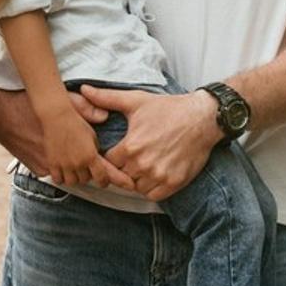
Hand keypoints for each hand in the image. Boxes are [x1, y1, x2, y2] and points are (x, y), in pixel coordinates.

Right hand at [40, 106, 134, 189]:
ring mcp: (64, 165)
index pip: (101, 177)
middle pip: (85, 180)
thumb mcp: (92, 134)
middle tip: (85, 168)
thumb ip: (96, 149)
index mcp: (90, 156)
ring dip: (74, 177)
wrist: (56, 116)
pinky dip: (61, 177)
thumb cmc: (74, 121)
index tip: (102, 181)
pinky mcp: (52, 164)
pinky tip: (62, 170)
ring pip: (72, 182)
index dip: (103, 181)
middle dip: (87, 175)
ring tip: (73, 170)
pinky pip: (58, 179)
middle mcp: (78, 163)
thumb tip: (99, 158)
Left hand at [78, 85, 218, 200]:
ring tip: (143, 164)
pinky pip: (153, 195)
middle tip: (132, 157)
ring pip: (136, 188)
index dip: (111, 157)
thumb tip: (83, 89)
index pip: (108, 162)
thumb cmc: (168, 108)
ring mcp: (159, 176)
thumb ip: (106, 98)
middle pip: (121, 176)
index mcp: (130, 147)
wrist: (202, 118)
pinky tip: (154, 173)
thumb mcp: (136, 101)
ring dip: (137, 180)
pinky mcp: (174, 183)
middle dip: (123, 168)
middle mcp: (143, 165)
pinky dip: (151, 188)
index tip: (119, 151)